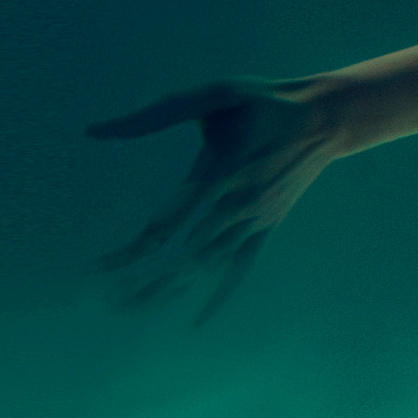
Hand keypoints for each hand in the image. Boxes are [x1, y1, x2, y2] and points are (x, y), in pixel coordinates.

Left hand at [87, 78, 345, 320]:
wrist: (324, 118)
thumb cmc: (260, 101)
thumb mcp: (209, 97)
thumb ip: (152, 115)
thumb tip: (93, 130)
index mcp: (219, 173)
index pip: (166, 227)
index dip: (129, 252)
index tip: (95, 267)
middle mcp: (237, 205)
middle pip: (181, 257)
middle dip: (140, 282)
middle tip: (101, 301)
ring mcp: (254, 220)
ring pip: (206, 267)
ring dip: (166, 291)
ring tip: (127, 309)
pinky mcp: (267, 226)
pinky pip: (240, 268)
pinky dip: (218, 296)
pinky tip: (195, 321)